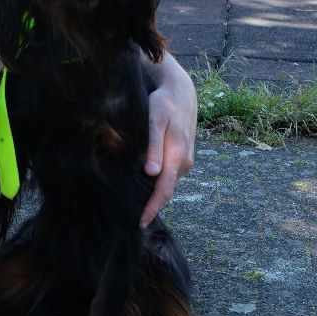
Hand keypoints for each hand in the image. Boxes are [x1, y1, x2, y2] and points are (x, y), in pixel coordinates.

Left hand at [140, 55, 196, 228]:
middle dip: (152, 205)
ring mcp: (185, 160)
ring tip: (135, 204)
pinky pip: (170, 174)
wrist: (181, 92)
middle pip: (166, 191)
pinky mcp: (182, 155)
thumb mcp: (155, 122)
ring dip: (155, 194)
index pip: (163, 191)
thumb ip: (153, 147)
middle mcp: (184, 163)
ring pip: (168, 183)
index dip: (151, 208)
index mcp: (177, 158)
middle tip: (132, 218)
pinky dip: (158, 181)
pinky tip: (145, 183)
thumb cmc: (164, 104)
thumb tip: (151, 173)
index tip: (140, 223)